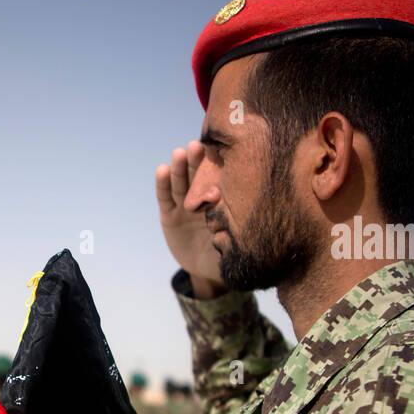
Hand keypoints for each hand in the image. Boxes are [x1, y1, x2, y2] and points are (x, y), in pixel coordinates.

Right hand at [156, 140, 226, 297]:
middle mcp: (203, 200)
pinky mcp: (168, 215)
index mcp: (221, 202)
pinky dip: (163, 184)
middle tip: (198, 146)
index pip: (217, 181)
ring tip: (179, 153)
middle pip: (198, 176)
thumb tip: (251, 236)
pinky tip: (162, 170)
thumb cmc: (225, 254)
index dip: (216, 168)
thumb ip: (236, 240)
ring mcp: (185, 206)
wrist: (204, 267)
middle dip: (197, 160)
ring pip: (181, 183)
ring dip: (180, 167)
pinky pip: (165, 198)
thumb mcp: (233, 248)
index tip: (220, 153)